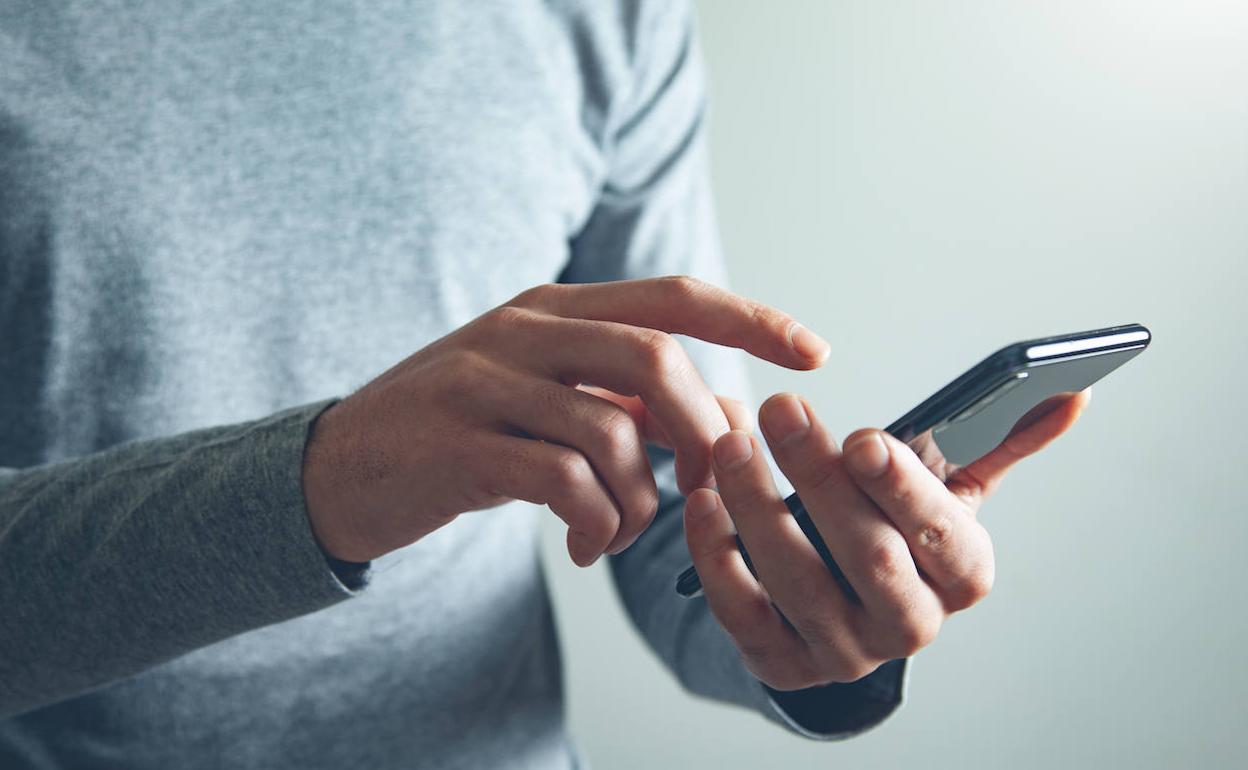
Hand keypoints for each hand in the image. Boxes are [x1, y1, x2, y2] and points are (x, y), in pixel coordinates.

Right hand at [301, 276, 829, 565]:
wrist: (339, 468)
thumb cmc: (461, 431)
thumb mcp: (545, 395)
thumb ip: (624, 397)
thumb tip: (727, 416)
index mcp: (554, 308)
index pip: (671, 296)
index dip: (751, 318)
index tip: (815, 352)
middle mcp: (523, 330)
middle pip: (653, 357)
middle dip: (700, 429)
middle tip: (707, 485)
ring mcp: (486, 383)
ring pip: (611, 427)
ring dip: (642, 498)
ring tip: (620, 532)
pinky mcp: (460, 446)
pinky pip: (562, 480)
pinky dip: (595, 522)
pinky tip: (583, 544)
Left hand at [683, 389, 1090, 688]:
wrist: (842, 606)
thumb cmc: (895, 529)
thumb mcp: (948, 490)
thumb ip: (999, 442)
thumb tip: (1071, 393)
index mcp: (961, 576)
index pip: (945, 540)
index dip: (905, 491)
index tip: (864, 437)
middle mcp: (908, 624)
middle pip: (869, 557)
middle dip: (821, 480)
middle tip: (780, 409)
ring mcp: (843, 651)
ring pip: (798, 581)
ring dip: (757, 507)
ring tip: (730, 443)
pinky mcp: (781, 663)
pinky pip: (743, 613)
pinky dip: (716, 557)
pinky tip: (701, 501)